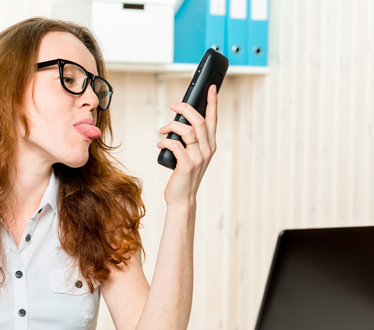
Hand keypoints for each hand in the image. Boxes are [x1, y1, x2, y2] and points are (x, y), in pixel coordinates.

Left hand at [157, 84, 217, 209]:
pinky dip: (165, 141)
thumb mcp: (190, 155)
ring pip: (188, 130)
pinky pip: (176, 145)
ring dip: (172, 126)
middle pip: (200, 120)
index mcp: (209, 145)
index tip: (211, 88)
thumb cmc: (183, 175)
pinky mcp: (187, 165)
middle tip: (172, 106)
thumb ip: (189, 140)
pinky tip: (160, 144)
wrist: (182, 198)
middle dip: (185, 108)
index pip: (213, 119)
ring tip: (162, 130)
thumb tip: (177, 123)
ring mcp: (198, 158)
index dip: (212, 102)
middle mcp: (207, 150)